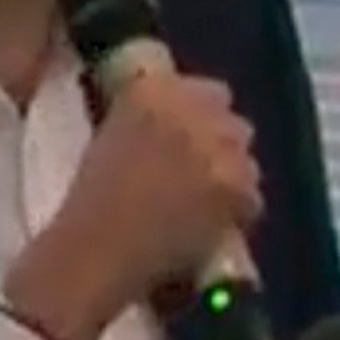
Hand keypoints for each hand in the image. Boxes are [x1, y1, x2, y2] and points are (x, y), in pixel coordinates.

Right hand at [8, 68, 262, 339]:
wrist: (97, 250)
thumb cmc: (89, 199)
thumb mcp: (109, 137)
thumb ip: (146, 118)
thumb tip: (172, 126)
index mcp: (152, 89)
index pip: (202, 89)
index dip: (196, 114)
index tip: (184, 136)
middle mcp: (193, 108)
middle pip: (229, 116)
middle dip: (218, 139)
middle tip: (196, 168)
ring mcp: (221, 148)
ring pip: (245, 156)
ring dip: (229, 173)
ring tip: (202, 200)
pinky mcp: (239, 189)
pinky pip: (251, 196)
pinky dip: (235, 210)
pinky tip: (208, 224)